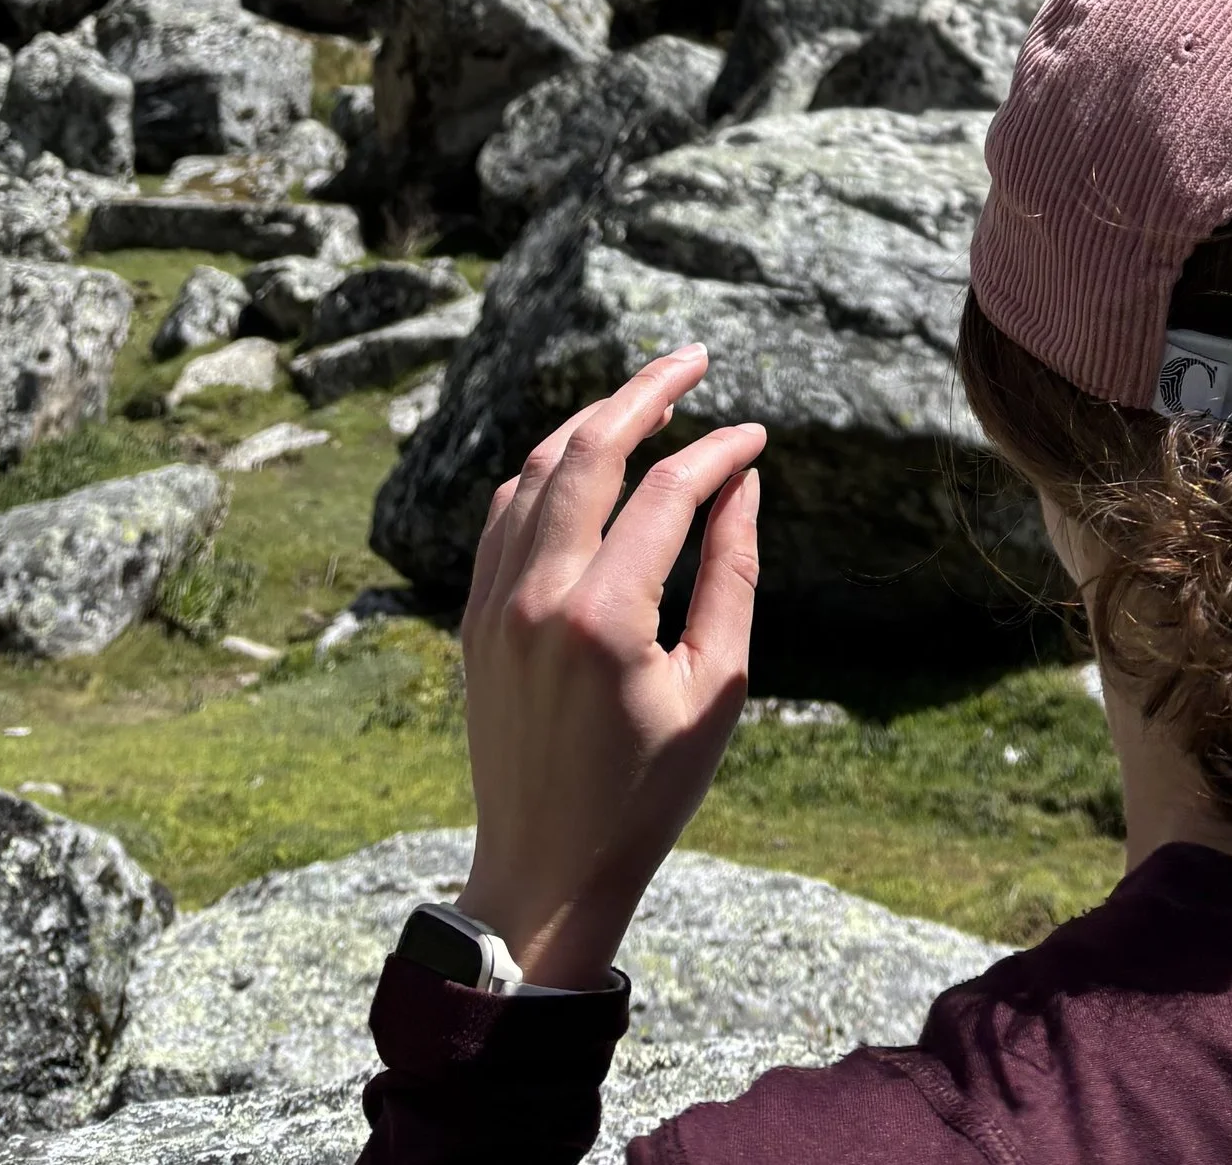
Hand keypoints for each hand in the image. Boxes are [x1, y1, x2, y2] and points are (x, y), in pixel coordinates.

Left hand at [458, 346, 765, 987]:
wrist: (544, 871)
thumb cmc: (646, 792)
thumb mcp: (714, 688)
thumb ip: (732, 575)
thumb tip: (742, 482)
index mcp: (602, 618)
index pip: (668, 492)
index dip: (719, 452)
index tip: (757, 437)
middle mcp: (536, 595)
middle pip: (589, 449)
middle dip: (646, 391)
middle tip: (695, 360)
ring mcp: (494, 603)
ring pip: (538, 469)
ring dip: (593, 421)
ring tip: (647, 398)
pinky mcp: (474, 617)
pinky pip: (505, 512)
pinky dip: (547, 469)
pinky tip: (586, 458)